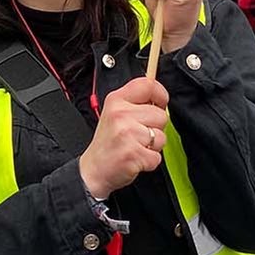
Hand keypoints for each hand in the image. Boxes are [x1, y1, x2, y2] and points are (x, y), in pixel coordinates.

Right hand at [78, 77, 169, 198]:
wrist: (93, 170)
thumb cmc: (107, 142)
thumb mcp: (114, 113)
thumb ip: (134, 102)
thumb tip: (159, 98)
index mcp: (116, 100)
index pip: (147, 85)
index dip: (160, 94)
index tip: (159, 103)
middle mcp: (120, 114)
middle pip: (160, 114)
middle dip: (156, 127)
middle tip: (139, 134)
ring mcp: (127, 134)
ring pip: (161, 136)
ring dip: (153, 146)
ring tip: (136, 146)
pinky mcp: (133, 153)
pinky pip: (157, 156)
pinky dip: (149, 161)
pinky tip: (135, 158)